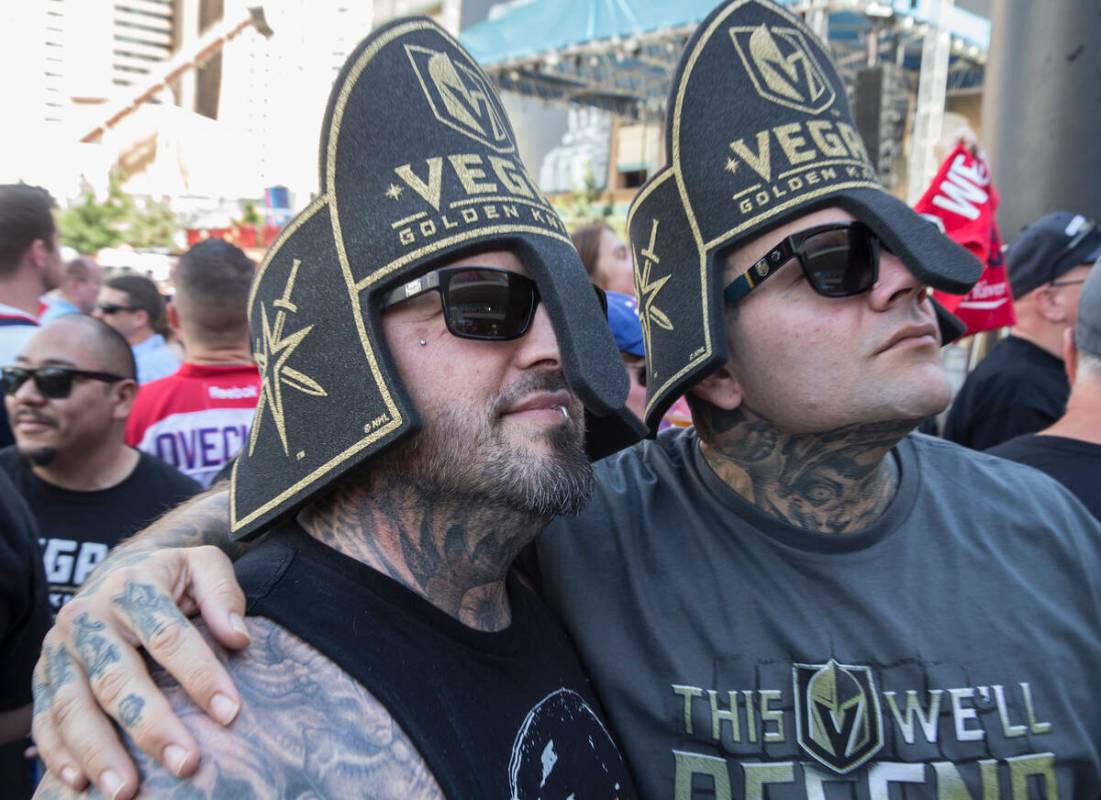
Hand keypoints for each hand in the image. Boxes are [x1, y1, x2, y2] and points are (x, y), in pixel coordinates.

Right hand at [32, 545, 249, 799]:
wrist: (117, 574)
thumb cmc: (171, 579)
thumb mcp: (202, 566)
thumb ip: (223, 594)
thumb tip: (238, 637)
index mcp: (131, 586)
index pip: (168, 636)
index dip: (200, 675)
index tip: (230, 713)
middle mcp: (88, 618)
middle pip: (117, 678)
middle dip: (152, 726)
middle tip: (186, 763)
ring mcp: (59, 650)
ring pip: (74, 706)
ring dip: (100, 752)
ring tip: (126, 791)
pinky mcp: (42, 676)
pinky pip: (45, 719)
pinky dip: (58, 753)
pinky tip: (80, 783)